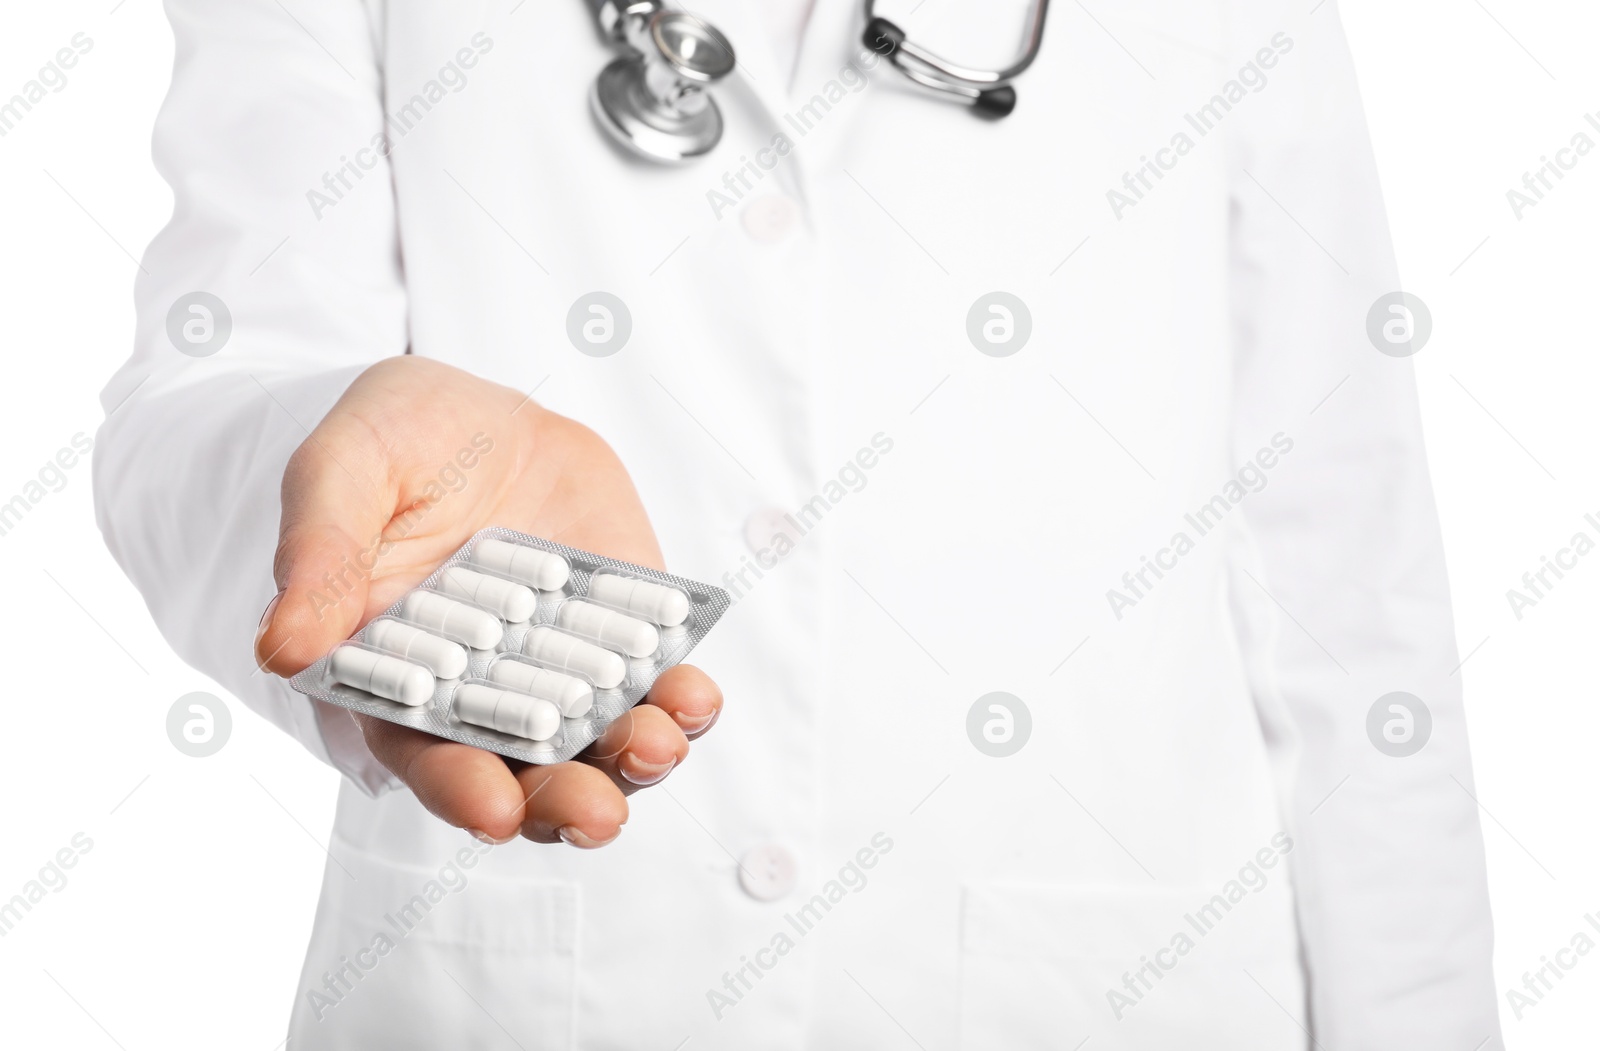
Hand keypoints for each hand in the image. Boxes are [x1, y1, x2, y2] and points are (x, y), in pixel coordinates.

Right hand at [254, 356, 721, 846]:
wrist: (476, 410)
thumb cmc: (388, 442)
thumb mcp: (342, 473)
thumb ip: (320, 556)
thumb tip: (282, 649)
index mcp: (399, 676)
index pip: (427, 753)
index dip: (459, 789)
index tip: (494, 812)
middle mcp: (485, 688)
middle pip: (526, 770)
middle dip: (564, 799)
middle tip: (598, 815)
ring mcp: (563, 661)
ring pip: (601, 738)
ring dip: (634, 757)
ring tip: (657, 748)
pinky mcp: (622, 626)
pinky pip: (656, 676)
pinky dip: (680, 695)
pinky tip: (695, 697)